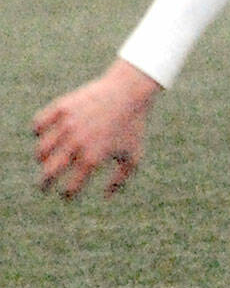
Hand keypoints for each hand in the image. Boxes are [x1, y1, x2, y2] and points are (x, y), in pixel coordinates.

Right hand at [33, 58, 162, 198]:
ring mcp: (67, 125)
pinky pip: (38, 124)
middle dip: (43, 184)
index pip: (70, 187)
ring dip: (42, 159)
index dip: (67, 195)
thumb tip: (105, 196)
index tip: (67, 194)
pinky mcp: (61, 108)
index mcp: (93, 158)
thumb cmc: (133, 126)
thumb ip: (119, 180)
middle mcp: (77, 143)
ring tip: (47, 159)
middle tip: (44, 186)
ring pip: (41, 151)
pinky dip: (38, 132)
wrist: (129, 91)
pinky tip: (45, 135)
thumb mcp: (133, 156)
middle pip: (48, 173)